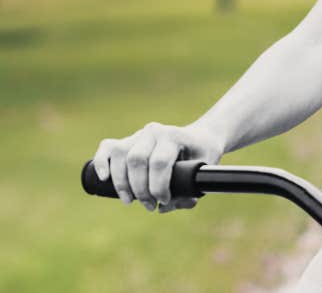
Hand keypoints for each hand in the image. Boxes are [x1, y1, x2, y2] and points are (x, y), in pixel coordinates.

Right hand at [90, 123, 224, 212]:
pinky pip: (108, 148)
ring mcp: (138, 134)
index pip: (159, 162)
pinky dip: (101, 162)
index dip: (158, 187)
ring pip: (120, 155)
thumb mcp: (202, 173)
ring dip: (121, 183)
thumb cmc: (202, 156)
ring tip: (130, 201)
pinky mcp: (126, 141)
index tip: (164, 201)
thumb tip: (163, 208)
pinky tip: (103, 178)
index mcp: (174, 136)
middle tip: (149, 205)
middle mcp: (154, 131)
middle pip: (136, 160)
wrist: (200, 137)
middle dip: (140, 189)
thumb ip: (188, 192)